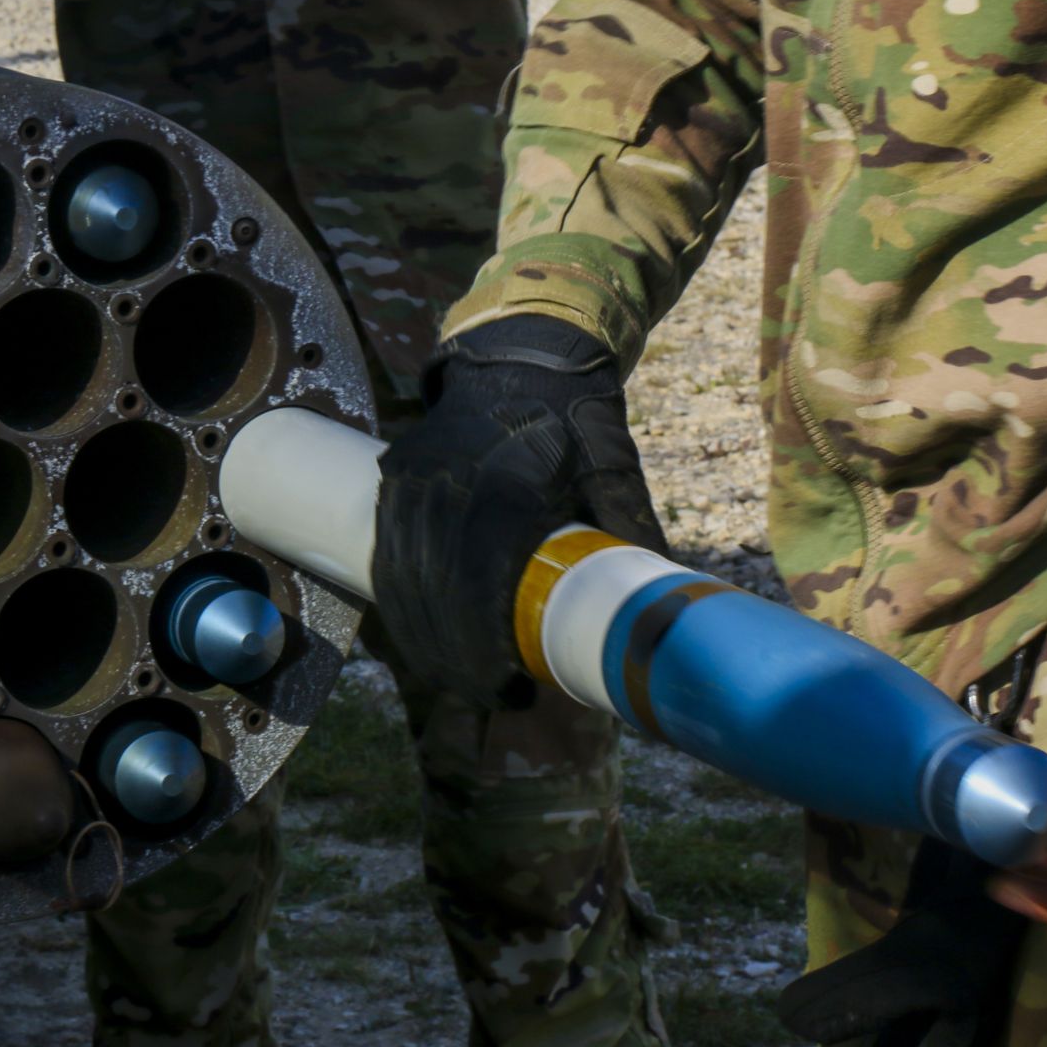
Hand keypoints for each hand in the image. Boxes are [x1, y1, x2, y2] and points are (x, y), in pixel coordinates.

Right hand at [371, 314, 664, 706]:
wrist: (519, 349)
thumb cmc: (573, 413)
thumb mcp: (612, 466)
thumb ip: (631, 530)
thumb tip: (660, 603)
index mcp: (501, 492)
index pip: (476, 591)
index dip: (484, 652)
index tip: (511, 689)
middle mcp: (443, 491)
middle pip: (433, 600)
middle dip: (457, 662)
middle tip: (493, 697)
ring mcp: (410, 485)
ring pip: (400, 584)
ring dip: (425, 643)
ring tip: (461, 680)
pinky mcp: (393, 483)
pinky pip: (385, 558)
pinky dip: (400, 606)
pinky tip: (423, 638)